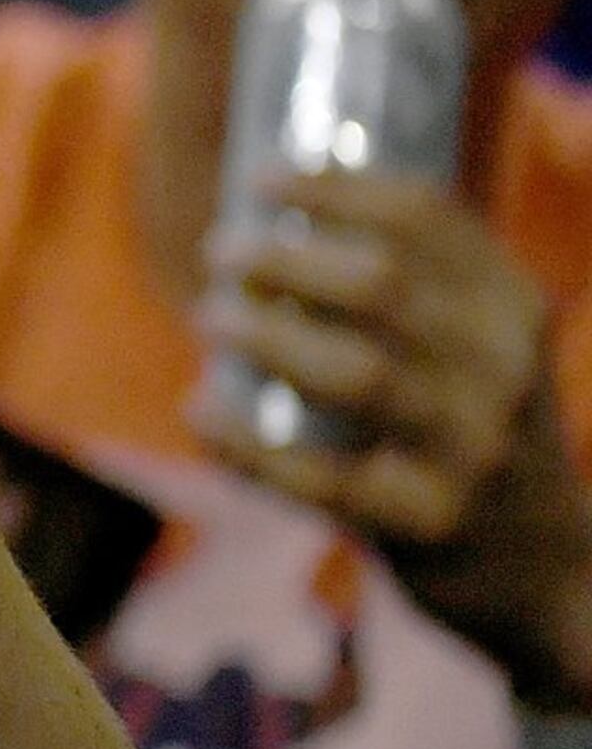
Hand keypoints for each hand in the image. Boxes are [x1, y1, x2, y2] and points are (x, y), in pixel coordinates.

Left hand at [192, 169, 591, 699]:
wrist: (549, 572)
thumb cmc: (473, 438)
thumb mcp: (476, 351)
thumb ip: (411, 292)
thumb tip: (279, 219)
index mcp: (512, 308)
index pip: (428, 219)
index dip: (337, 188)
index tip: (263, 177)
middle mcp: (504, 369)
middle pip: (381, 286)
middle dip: (285, 259)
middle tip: (220, 252)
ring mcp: (472, 449)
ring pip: (355, 373)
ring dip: (264, 338)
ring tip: (208, 316)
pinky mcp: (427, 521)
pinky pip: (317, 476)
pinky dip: (245, 444)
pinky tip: (198, 413)